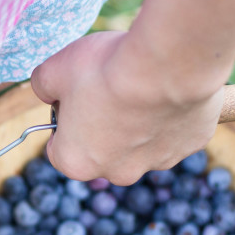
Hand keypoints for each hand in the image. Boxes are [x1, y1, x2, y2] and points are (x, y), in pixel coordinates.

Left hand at [30, 31, 225, 185]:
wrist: (168, 62)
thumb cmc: (105, 69)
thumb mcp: (54, 69)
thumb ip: (42, 85)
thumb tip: (46, 89)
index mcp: (75, 163)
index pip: (59, 149)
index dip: (63, 122)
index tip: (73, 99)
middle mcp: (117, 173)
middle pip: (102, 151)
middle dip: (102, 125)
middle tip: (109, 89)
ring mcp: (159, 162)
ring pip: (142, 143)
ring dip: (139, 121)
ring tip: (143, 85)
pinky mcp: (192, 145)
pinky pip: (176, 130)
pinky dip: (172, 113)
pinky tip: (169, 87)